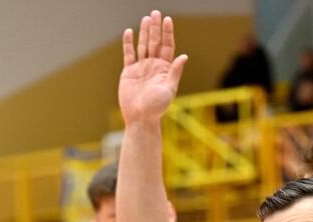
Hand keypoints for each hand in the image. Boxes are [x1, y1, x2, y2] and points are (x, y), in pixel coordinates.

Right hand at [119, 10, 187, 124]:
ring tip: (146, 18)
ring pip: (143, 46)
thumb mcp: (169, 89)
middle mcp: (153, 66)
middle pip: (155, 42)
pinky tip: (129, 32)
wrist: (140, 118)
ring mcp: (141, 68)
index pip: (167, 46)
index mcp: (164, 69)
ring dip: (144, 32)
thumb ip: (175, 72)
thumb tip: (184, 56)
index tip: (167, 20)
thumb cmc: (157, 107)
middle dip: (155, 28)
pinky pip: (128, 55)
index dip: (167, 33)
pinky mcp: (129, 72)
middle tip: (155, 13)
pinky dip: (128, 44)